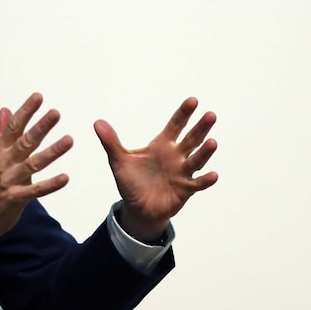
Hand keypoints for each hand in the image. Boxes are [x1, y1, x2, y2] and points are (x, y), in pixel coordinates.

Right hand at [0, 93, 72, 254]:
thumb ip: (1, 133)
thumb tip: (6, 109)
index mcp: (0, 152)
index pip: (13, 127)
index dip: (25, 112)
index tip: (38, 97)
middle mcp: (5, 163)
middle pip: (24, 142)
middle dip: (40, 127)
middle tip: (56, 113)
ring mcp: (10, 181)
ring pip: (32, 164)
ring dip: (51, 152)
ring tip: (69, 140)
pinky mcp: (16, 199)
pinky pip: (35, 191)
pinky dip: (50, 185)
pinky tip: (65, 178)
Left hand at [94, 97, 217, 242]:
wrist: (137, 209)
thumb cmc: (131, 182)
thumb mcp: (119, 161)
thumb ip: (111, 142)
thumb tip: (97, 122)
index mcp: (162, 145)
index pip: (175, 126)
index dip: (183, 114)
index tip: (193, 101)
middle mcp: (176, 156)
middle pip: (191, 139)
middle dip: (201, 128)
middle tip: (210, 115)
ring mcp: (182, 173)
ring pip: (196, 160)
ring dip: (205, 152)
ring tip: (212, 142)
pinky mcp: (185, 190)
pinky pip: (197, 184)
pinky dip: (205, 180)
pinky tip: (213, 175)